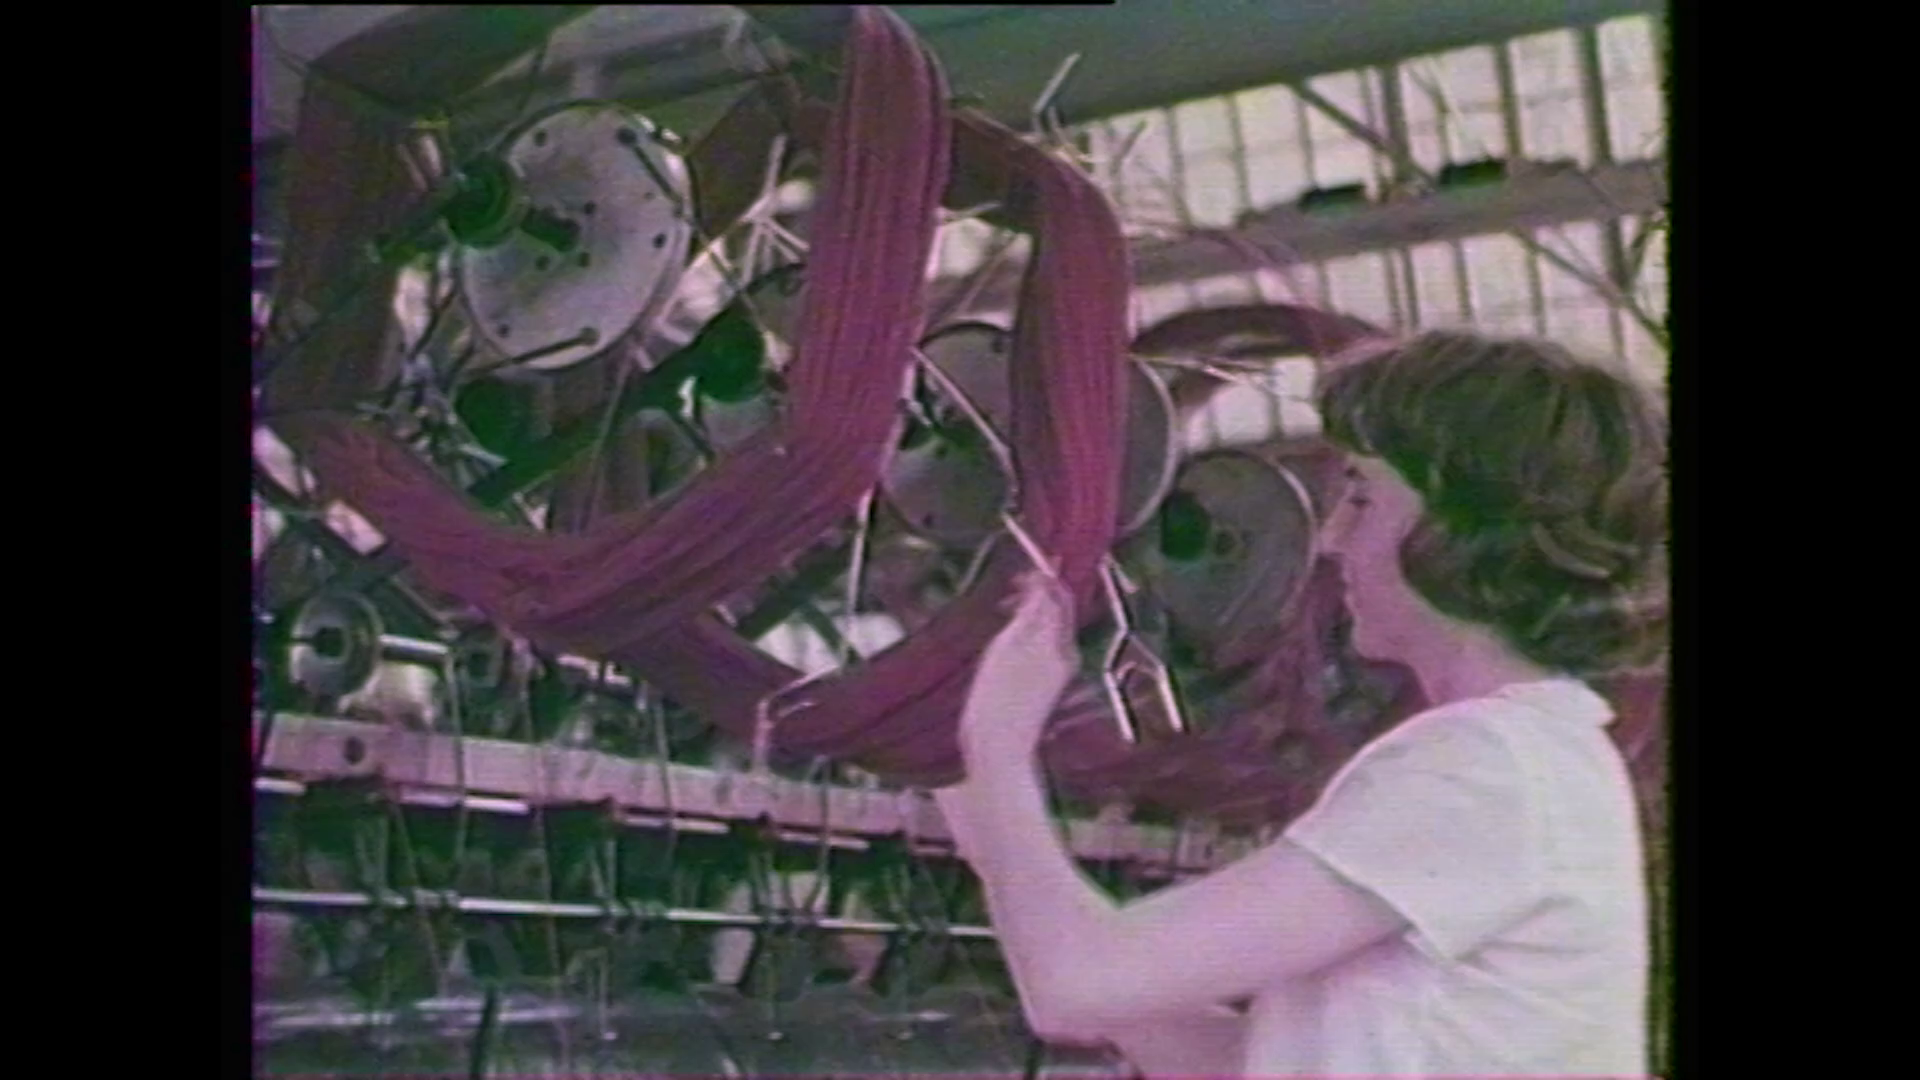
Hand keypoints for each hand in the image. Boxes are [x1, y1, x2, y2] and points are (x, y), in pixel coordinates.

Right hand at [959, 567, 1080, 765]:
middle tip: (1007, 587)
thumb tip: (1047, 578)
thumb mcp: (1010, 646)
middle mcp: (1063, 656)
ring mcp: (1054, 672)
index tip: (1022, 566)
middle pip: (1055, 613)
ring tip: (1001, 609)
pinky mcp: (1042, 686)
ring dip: (1027, 613)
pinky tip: (1003, 640)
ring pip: (1045, 629)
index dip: (1044, 578)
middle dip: (1036, 595)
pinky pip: (1038, 648)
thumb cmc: (998, 698)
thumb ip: (1031, 612)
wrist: (998, 749)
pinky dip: (1024, 635)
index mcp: (1059, 643)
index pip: (1060, 598)